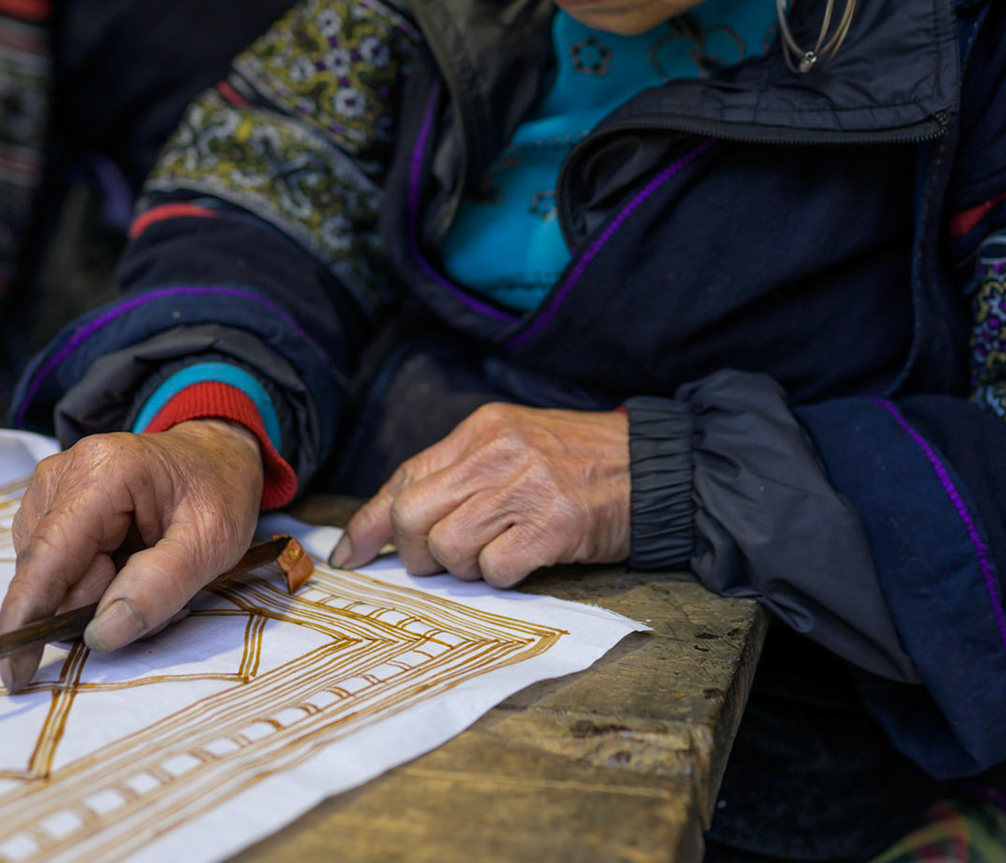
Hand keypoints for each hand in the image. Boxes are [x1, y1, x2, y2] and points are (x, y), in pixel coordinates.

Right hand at [0, 419, 264, 690]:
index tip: (15, 674)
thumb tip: (100, 634)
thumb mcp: (213, 540)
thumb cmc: (218, 491)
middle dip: (95, 607)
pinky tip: (127, 565)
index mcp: (103, 473)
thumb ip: (160, 585)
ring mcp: (49, 489)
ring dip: (96, 597)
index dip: (26, 617)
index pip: (48, 555)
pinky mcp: (48, 507)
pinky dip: (91, 584)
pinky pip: (55, 570)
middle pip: (48, 576)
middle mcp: (61, 475)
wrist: (213, 456)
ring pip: (49, 579)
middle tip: (158, 596)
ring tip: (148, 571)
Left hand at [333, 404, 629, 587]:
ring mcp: (527, 487)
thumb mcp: (517, 446)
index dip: (370, 523)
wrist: (655, 466)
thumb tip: (396, 523)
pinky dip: (501, 577)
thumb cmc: (582, 462)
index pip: (405, 478)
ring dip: (464, 569)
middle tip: (441, 564)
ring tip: (495, 557)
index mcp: (483, 429)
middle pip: (414, 517)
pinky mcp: (555, 524)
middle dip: (415, 554)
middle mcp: (498, 453)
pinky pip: (495, 568)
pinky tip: (524, 562)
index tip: (350, 554)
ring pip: (449, 547)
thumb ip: (462, 473)